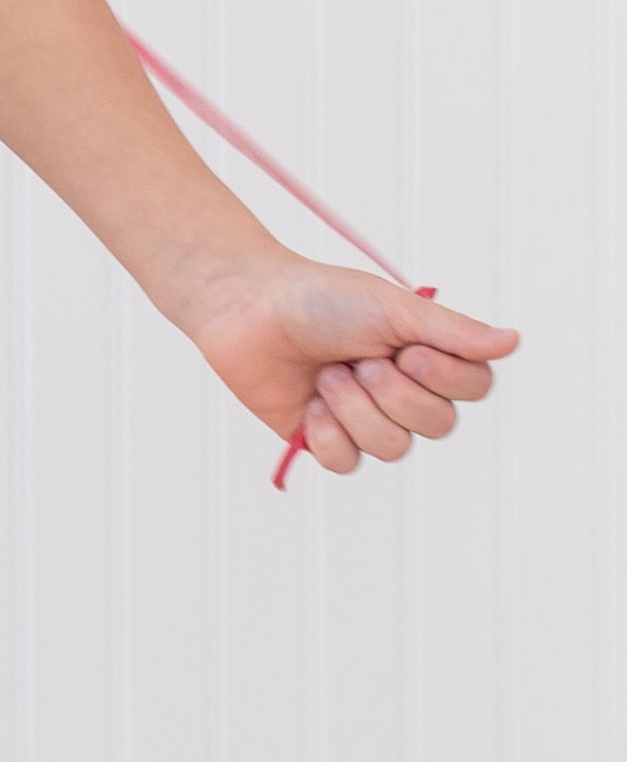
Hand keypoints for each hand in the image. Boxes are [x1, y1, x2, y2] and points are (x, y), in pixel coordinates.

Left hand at [185, 252, 516, 474]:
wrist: (247, 307)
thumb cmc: (321, 298)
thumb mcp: (393, 308)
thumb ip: (453, 332)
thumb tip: (513, 342)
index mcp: (428, 356)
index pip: (473, 389)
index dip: (444, 379)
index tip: (405, 349)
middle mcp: (402, 392)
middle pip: (438, 426)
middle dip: (395, 394)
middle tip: (358, 360)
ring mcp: (363, 418)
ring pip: (394, 448)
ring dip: (356, 409)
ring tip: (327, 375)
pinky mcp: (322, 439)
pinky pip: (347, 463)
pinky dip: (326, 432)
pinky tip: (309, 402)